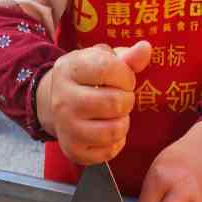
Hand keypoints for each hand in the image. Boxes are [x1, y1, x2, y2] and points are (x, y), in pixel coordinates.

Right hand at [36, 42, 150, 164]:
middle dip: (127, 100)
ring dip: (124, 122)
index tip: (125, 79)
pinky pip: (108, 152)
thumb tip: (145, 49)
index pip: (106, 69)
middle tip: (123, 99)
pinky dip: (117, 142)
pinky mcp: (73, 151)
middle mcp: (63, 101)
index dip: (126, 75)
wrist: (55, 104)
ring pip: (113, 130)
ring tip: (118, 115)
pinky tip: (110, 130)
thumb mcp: (102, 60)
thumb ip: (127, 57)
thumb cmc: (87, 78)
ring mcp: (66, 129)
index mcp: (68, 70)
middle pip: (113, 102)